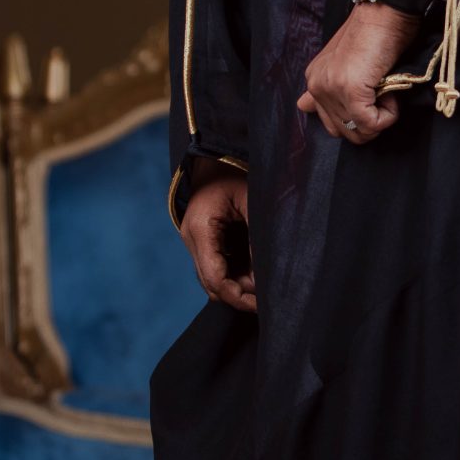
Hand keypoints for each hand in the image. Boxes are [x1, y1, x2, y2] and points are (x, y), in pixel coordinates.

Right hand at [179, 166, 256, 311]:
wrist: (215, 155)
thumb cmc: (236, 172)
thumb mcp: (253, 200)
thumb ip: (259, 236)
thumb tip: (267, 275)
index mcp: (201, 229)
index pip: (215, 278)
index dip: (238, 296)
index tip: (262, 304)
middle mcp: (191, 238)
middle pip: (211, 284)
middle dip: (239, 295)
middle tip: (268, 298)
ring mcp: (194, 240)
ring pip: (212, 278)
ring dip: (237, 286)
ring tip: (265, 284)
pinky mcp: (202, 240)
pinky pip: (215, 267)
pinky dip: (234, 275)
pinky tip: (255, 273)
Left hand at [298, 0, 426, 143]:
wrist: (385, 11)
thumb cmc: (376, 32)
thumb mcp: (344, 62)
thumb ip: (326, 86)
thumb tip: (303, 107)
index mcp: (314, 80)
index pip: (329, 123)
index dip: (355, 118)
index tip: (371, 98)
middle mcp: (317, 86)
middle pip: (344, 132)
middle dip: (369, 124)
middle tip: (382, 98)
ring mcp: (331, 89)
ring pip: (359, 131)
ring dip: (380, 118)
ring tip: (386, 91)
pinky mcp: (351, 91)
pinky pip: (372, 123)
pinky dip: (388, 115)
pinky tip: (390, 93)